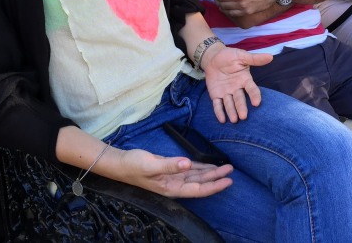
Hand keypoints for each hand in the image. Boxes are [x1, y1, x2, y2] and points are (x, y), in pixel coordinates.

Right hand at [116, 148, 232, 197]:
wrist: (120, 163)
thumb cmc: (133, 165)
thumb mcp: (151, 165)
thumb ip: (170, 165)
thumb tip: (187, 164)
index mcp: (171, 188)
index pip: (198, 189)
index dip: (214, 186)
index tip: (228, 180)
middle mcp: (174, 185)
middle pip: (200, 183)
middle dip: (216, 177)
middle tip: (231, 170)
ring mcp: (172, 178)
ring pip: (196, 176)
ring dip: (210, 172)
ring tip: (224, 167)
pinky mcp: (170, 169)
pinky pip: (189, 169)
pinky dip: (199, 167)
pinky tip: (208, 165)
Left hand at [202, 45, 272, 122]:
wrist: (213, 57)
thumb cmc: (229, 56)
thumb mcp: (241, 56)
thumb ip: (254, 59)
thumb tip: (270, 57)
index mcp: (245, 80)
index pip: (251, 89)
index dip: (254, 96)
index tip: (256, 103)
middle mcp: (237, 88)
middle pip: (240, 99)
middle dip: (241, 107)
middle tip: (243, 116)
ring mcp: (226, 93)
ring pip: (229, 104)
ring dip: (232, 112)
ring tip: (234, 120)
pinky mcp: (216, 95)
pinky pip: (217, 104)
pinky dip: (219, 112)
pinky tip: (222, 120)